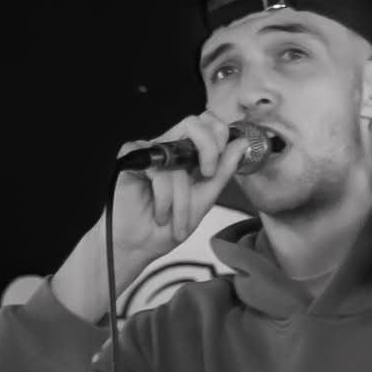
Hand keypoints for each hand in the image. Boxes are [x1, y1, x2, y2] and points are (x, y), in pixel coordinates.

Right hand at [112, 112, 251, 261]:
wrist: (139, 248)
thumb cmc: (167, 226)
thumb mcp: (204, 198)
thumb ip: (222, 171)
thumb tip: (242, 142)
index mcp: (187, 154)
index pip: (207, 124)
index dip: (219, 136)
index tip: (220, 165)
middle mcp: (168, 148)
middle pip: (194, 123)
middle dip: (208, 150)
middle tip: (208, 175)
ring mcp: (149, 151)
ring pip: (177, 158)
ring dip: (182, 198)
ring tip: (177, 221)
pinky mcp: (130, 158)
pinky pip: (158, 170)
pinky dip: (164, 198)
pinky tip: (159, 214)